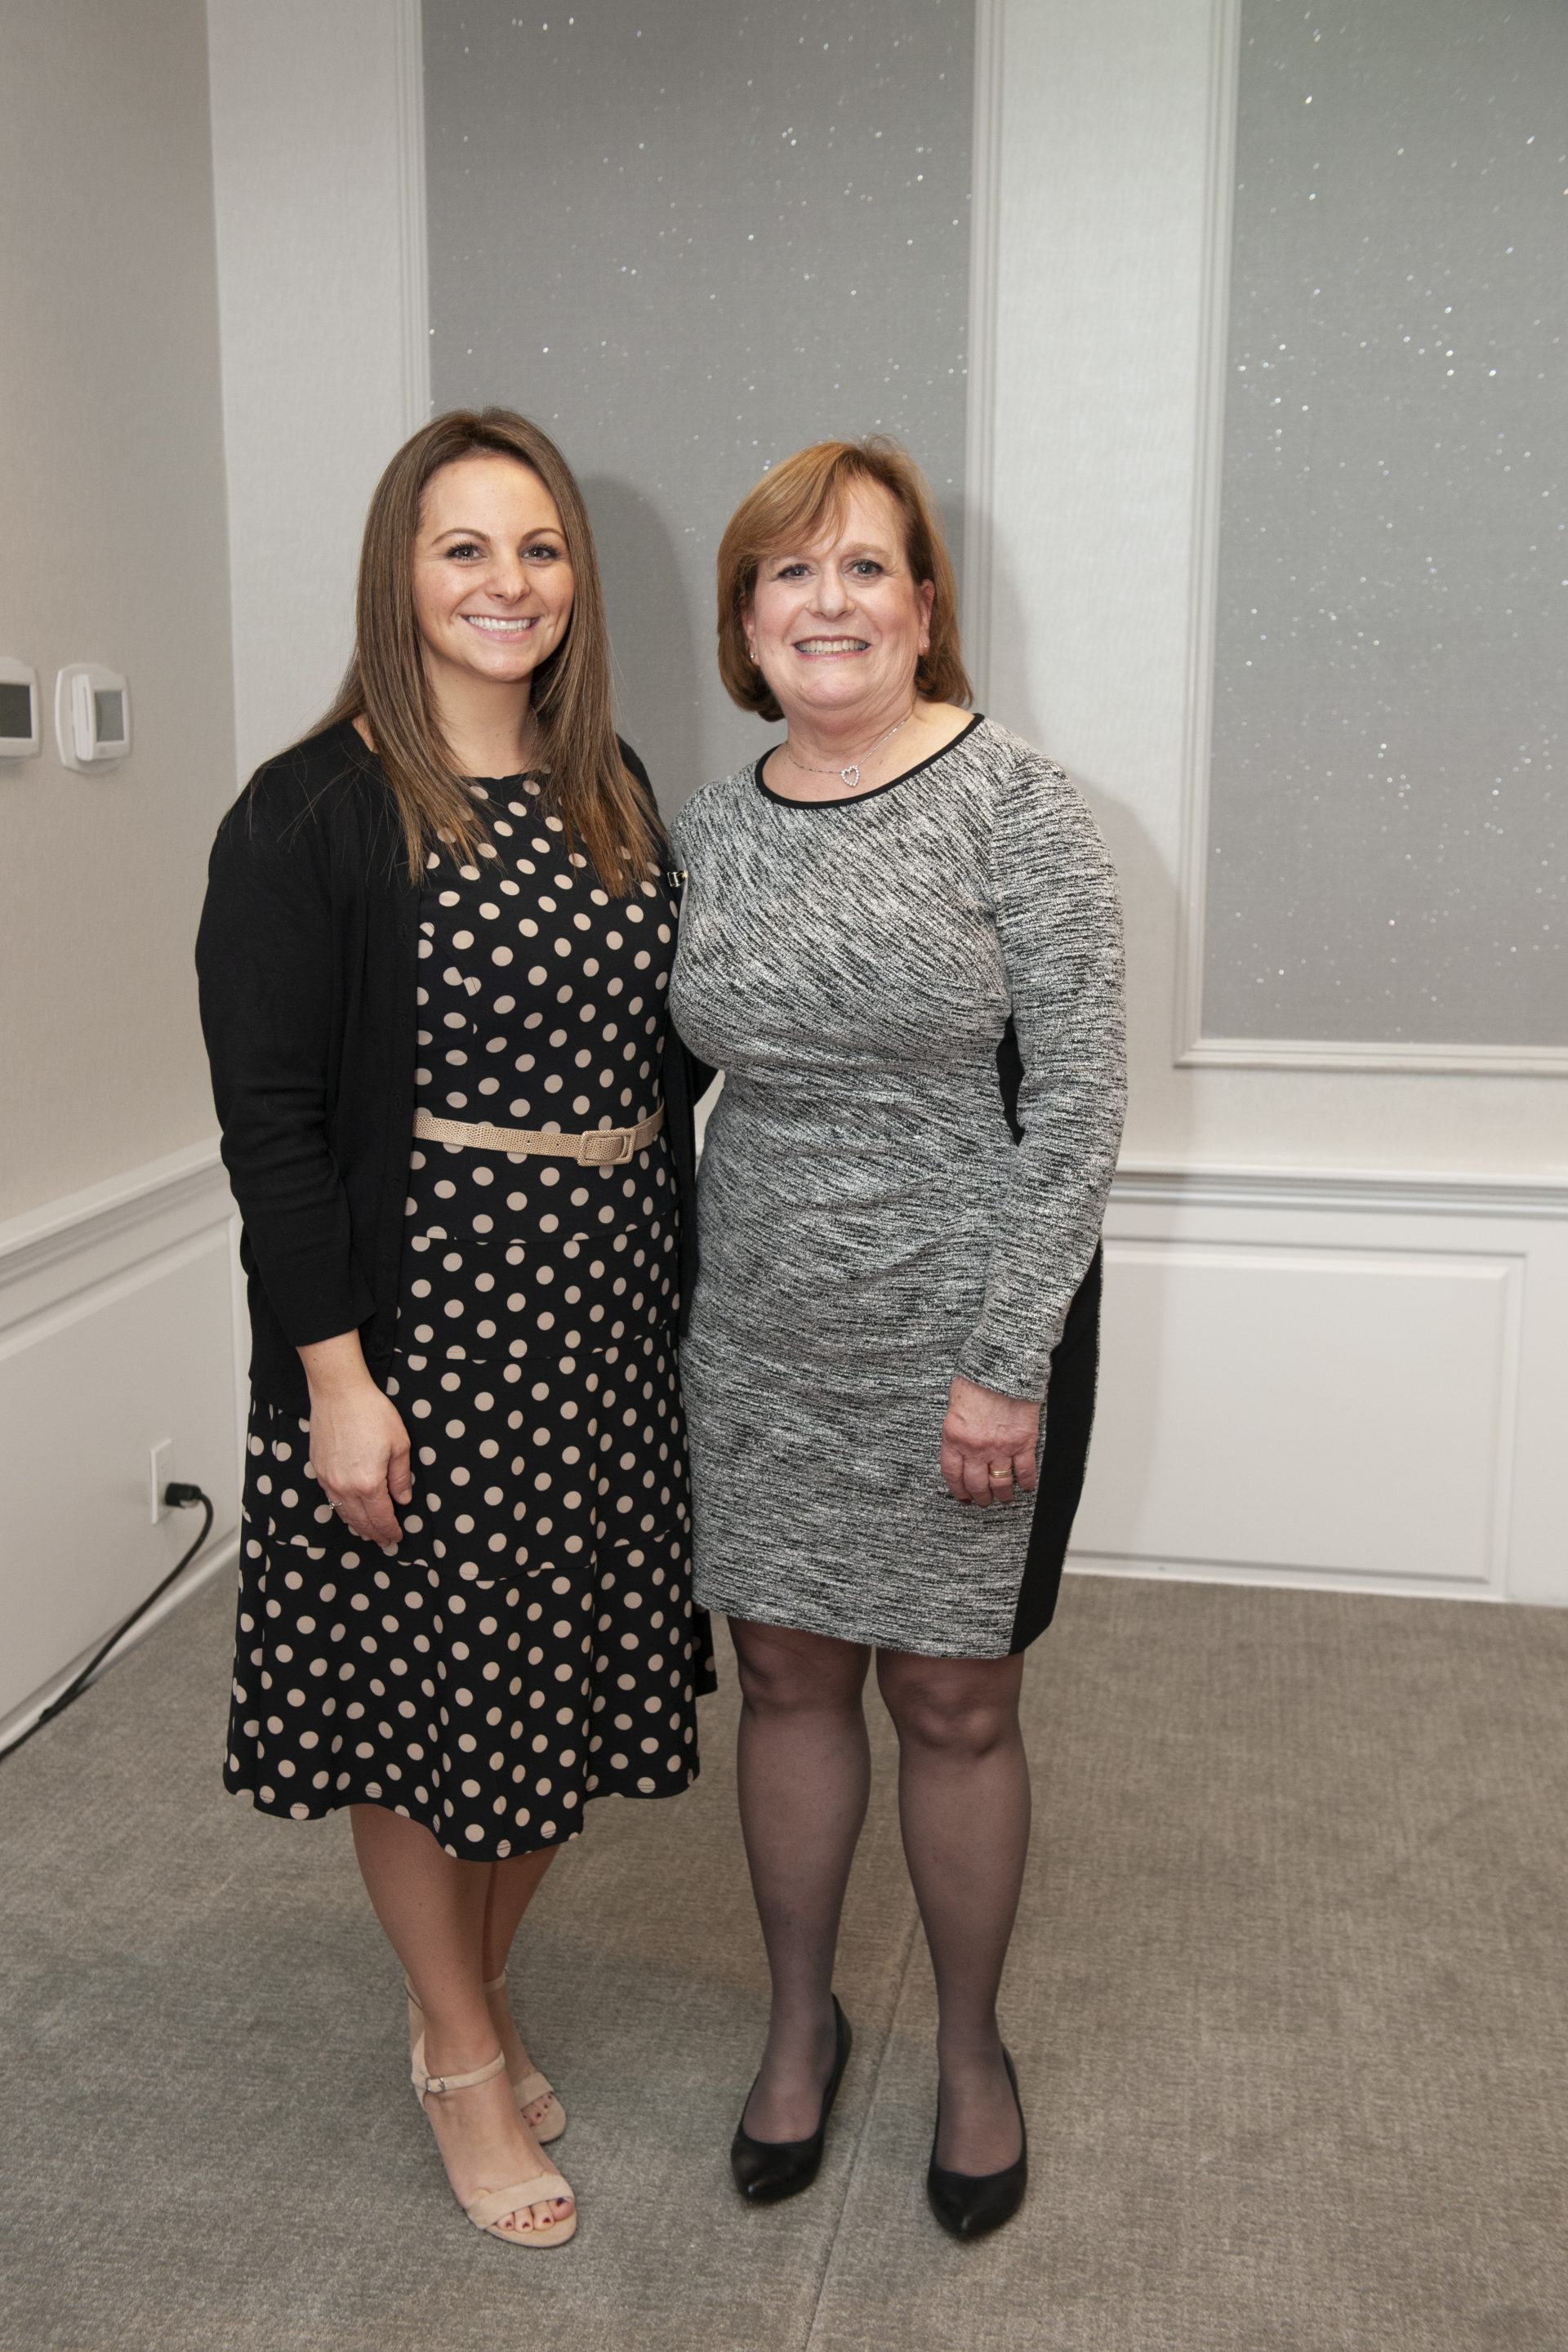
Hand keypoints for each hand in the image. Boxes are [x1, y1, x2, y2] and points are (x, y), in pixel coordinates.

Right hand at [298, 1332, 412, 1546]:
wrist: (339, 1393)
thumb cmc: (371, 1413)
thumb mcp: (399, 1444)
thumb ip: (401, 1477)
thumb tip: (403, 1500)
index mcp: (369, 1482)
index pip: (381, 1516)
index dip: (390, 1529)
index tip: (396, 1537)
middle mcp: (346, 1486)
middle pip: (361, 1520)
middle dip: (375, 1533)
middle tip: (384, 1541)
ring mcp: (329, 1479)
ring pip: (344, 1513)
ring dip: (357, 1526)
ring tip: (368, 1533)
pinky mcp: (319, 1470)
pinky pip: (331, 1499)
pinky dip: (342, 1511)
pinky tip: (349, 1512)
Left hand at [940, 1375, 1040, 1507]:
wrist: (1001, 1366)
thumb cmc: (978, 1378)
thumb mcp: (954, 1405)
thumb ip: (957, 1429)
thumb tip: (959, 1444)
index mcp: (954, 1437)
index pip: (952, 1474)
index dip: (958, 1490)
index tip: (962, 1497)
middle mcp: (975, 1447)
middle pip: (976, 1483)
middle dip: (980, 1497)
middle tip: (984, 1501)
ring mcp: (1000, 1447)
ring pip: (1000, 1483)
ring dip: (1002, 1495)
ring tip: (1004, 1498)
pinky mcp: (1023, 1442)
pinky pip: (1024, 1470)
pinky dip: (1026, 1482)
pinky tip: (1025, 1487)